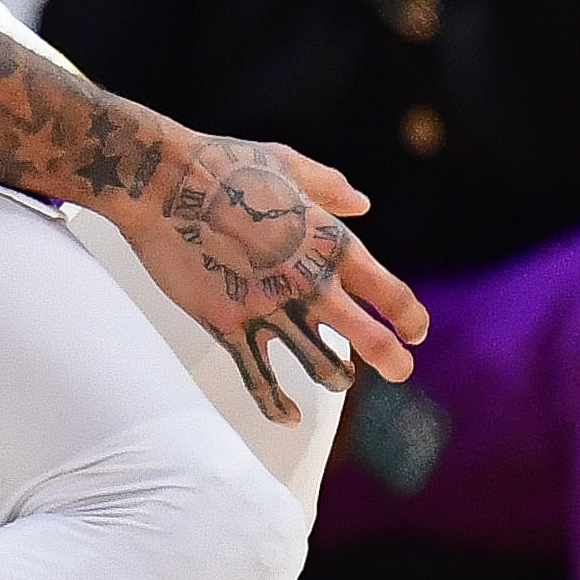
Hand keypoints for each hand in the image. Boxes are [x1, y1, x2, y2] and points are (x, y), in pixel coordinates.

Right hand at [115, 130, 427, 424]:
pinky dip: (279, 406)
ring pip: (324, 368)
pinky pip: (262, 382)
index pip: (390, 292)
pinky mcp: (231, 326)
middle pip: (372, 340)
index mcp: (332, 242)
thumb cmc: (223, 164)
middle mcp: (311, 282)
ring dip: (338, 378)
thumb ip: (329, 186)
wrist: (164, 182)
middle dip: (393, 361)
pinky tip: (290, 416)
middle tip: (401, 371)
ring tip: (339, 378)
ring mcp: (271, 309)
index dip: (410, 317)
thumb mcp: (287, 163)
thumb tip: (362, 202)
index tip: (416, 331)